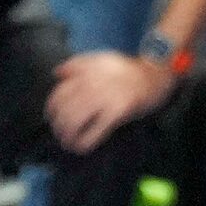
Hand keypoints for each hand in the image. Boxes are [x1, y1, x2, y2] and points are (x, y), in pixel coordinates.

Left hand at [46, 50, 171, 154]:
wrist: (154, 73)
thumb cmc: (127, 68)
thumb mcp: (100, 58)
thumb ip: (77, 64)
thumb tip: (56, 73)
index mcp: (85, 73)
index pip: (59, 94)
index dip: (51, 109)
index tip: (50, 118)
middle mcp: (91, 85)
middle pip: (64, 110)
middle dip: (58, 126)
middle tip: (59, 134)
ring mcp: (104, 98)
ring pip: (76, 121)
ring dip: (68, 136)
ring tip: (68, 143)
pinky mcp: (117, 112)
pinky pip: (96, 131)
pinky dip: (85, 142)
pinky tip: (81, 147)